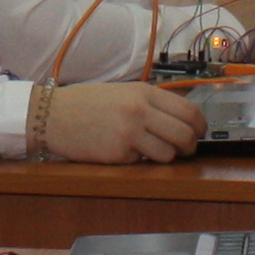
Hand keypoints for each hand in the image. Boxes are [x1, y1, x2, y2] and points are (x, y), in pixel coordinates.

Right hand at [46, 81, 201, 164]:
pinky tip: (125, 151)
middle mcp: (140, 110)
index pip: (189, 111)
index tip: (200, 132)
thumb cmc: (86, 103)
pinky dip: (139, 161)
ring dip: (166, 157)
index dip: (201, 126)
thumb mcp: (122, 91)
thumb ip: (151, 102)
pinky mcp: (118, 153)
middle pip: (184, 134)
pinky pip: (143, 163)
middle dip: (190, 146)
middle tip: (186, 149)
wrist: (53, 115)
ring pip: (168, 154)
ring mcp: (130, 133)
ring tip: (154, 152)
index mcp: (143, 92)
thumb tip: (182, 118)